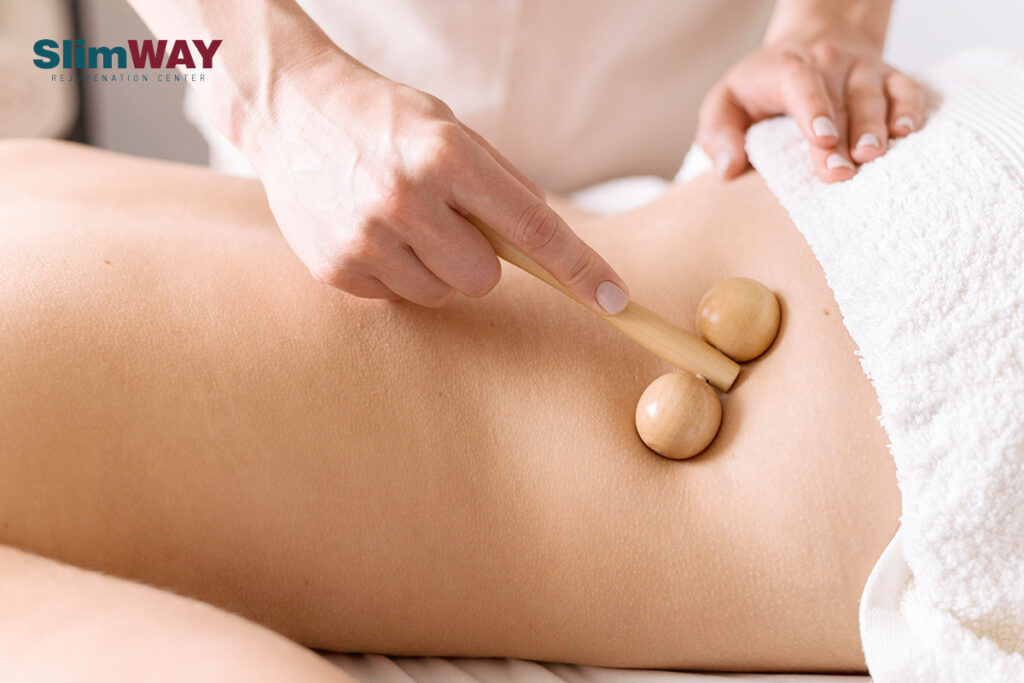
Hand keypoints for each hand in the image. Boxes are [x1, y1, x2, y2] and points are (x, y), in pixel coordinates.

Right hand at [244, 52, 628, 313]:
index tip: (615, 300)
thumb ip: (501, 182)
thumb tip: (544, 241)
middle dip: (480, 259)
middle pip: (485, 278)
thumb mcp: (450, 128)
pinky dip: (397, 272)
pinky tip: (371, 231)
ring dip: (437, 268)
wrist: (288, 109)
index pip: (532, 227)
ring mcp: (365, 239)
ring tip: (402, 222)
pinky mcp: (336, 269)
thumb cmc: (382, 117)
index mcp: (445, 156)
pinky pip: (398, 297)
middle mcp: (405, 200)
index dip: (579, 268)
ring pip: (442, 294)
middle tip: (448, 222)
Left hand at [697, 36, 924, 182]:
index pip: (799, 81)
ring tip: (873, 156)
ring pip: (874, 94)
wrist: (813, 44)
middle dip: (842, 137)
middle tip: (840, 173)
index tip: (819, 139)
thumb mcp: (726, 103)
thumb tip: (728, 169)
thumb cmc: (762, 88)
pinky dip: (910, 110)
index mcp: (784, 68)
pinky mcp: (891, 78)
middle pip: (839, 98)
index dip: (812, 107)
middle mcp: (828, 63)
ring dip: (876, 127)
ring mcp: (863, 69)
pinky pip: (907, 90)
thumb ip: (718, 134)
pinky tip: (907, 133)